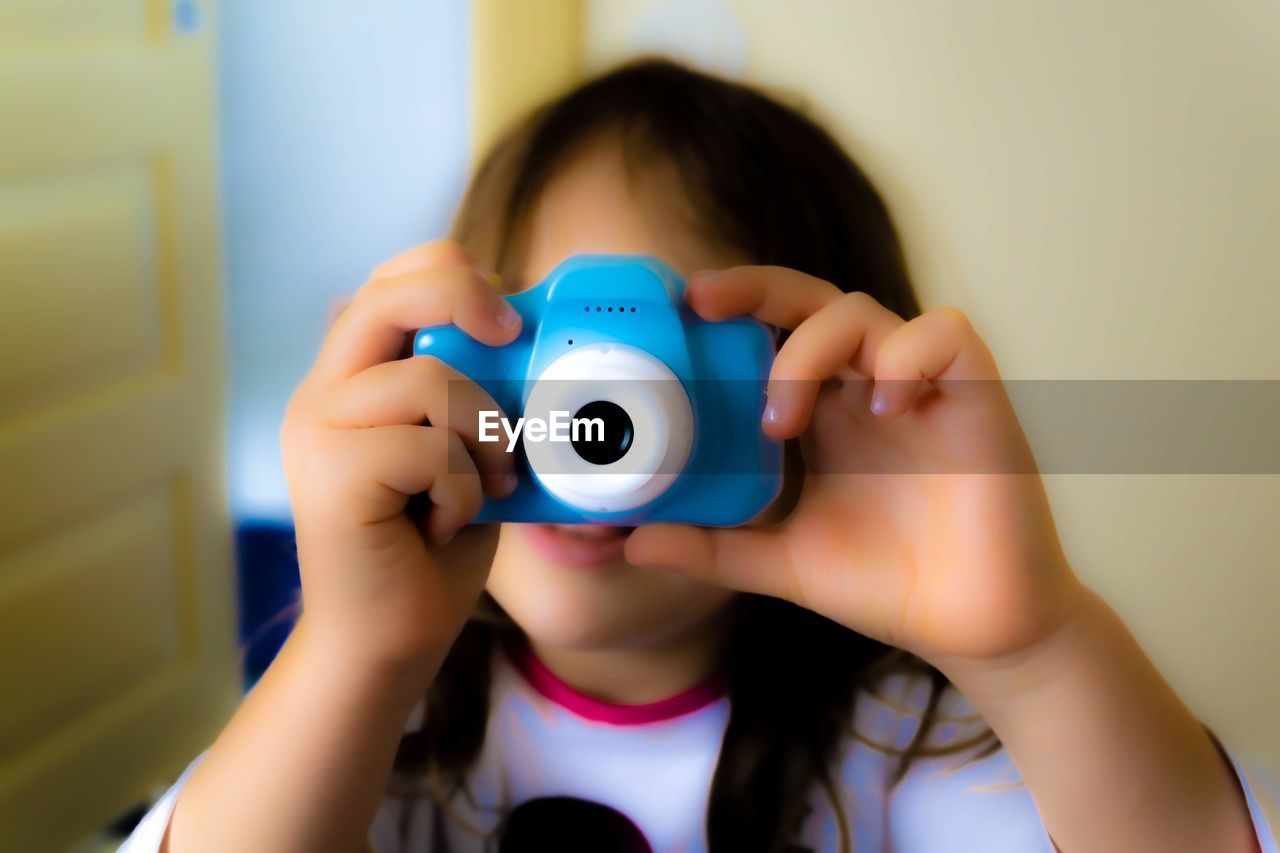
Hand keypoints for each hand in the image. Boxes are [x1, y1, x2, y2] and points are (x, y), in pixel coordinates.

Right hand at [281, 241, 519, 679]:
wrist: (389, 642)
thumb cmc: (435, 547)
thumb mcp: (463, 453)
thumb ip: (471, 396)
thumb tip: (524, 337)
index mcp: (352, 380)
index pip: (388, 281)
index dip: (449, 273)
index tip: (506, 315)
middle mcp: (323, 396)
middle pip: (387, 296)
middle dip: (463, 298)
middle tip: (512, 334)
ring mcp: (317, 433)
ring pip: (426, 380)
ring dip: (482, 435)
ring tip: (484, 487)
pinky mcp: (330, 478)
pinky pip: (428, 446)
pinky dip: (464, 487)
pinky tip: (451, 523)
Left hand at [625, 266, 1086, 668]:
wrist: (977, 632)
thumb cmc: (891, 586)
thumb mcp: (783, 562)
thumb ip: (716, 547)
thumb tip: (633, 540)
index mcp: (825, 414)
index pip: (776, 331)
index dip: (732, 308)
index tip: (675, 310)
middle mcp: (867, 389)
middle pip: (814, 300)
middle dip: (755, 288)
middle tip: (701, 304)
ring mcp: (923, 391)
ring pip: (866, 313)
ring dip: (812, 348)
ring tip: (781, 418)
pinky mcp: (978, 401)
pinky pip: (948, 337)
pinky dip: (907, 356)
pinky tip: (882, 406)